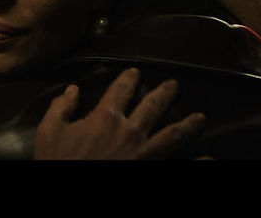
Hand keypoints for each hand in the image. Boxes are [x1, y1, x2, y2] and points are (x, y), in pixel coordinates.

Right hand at [34, 68, 205, 159]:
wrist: (68, 189)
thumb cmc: (58, 161)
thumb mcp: (49, 131)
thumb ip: (61, 108)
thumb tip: (72, 89)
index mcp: (105, 118)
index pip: (120, 90)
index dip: (128, 78)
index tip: (135, 72)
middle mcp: (130, 131)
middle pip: (152, 106)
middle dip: (164, 93)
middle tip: (174, 85)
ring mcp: (144, 154)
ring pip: (172, 134)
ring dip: (187, 124)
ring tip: (201, 118)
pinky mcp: (150, 170)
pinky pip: (177, 166)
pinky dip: (199, 164)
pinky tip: (211, 158)